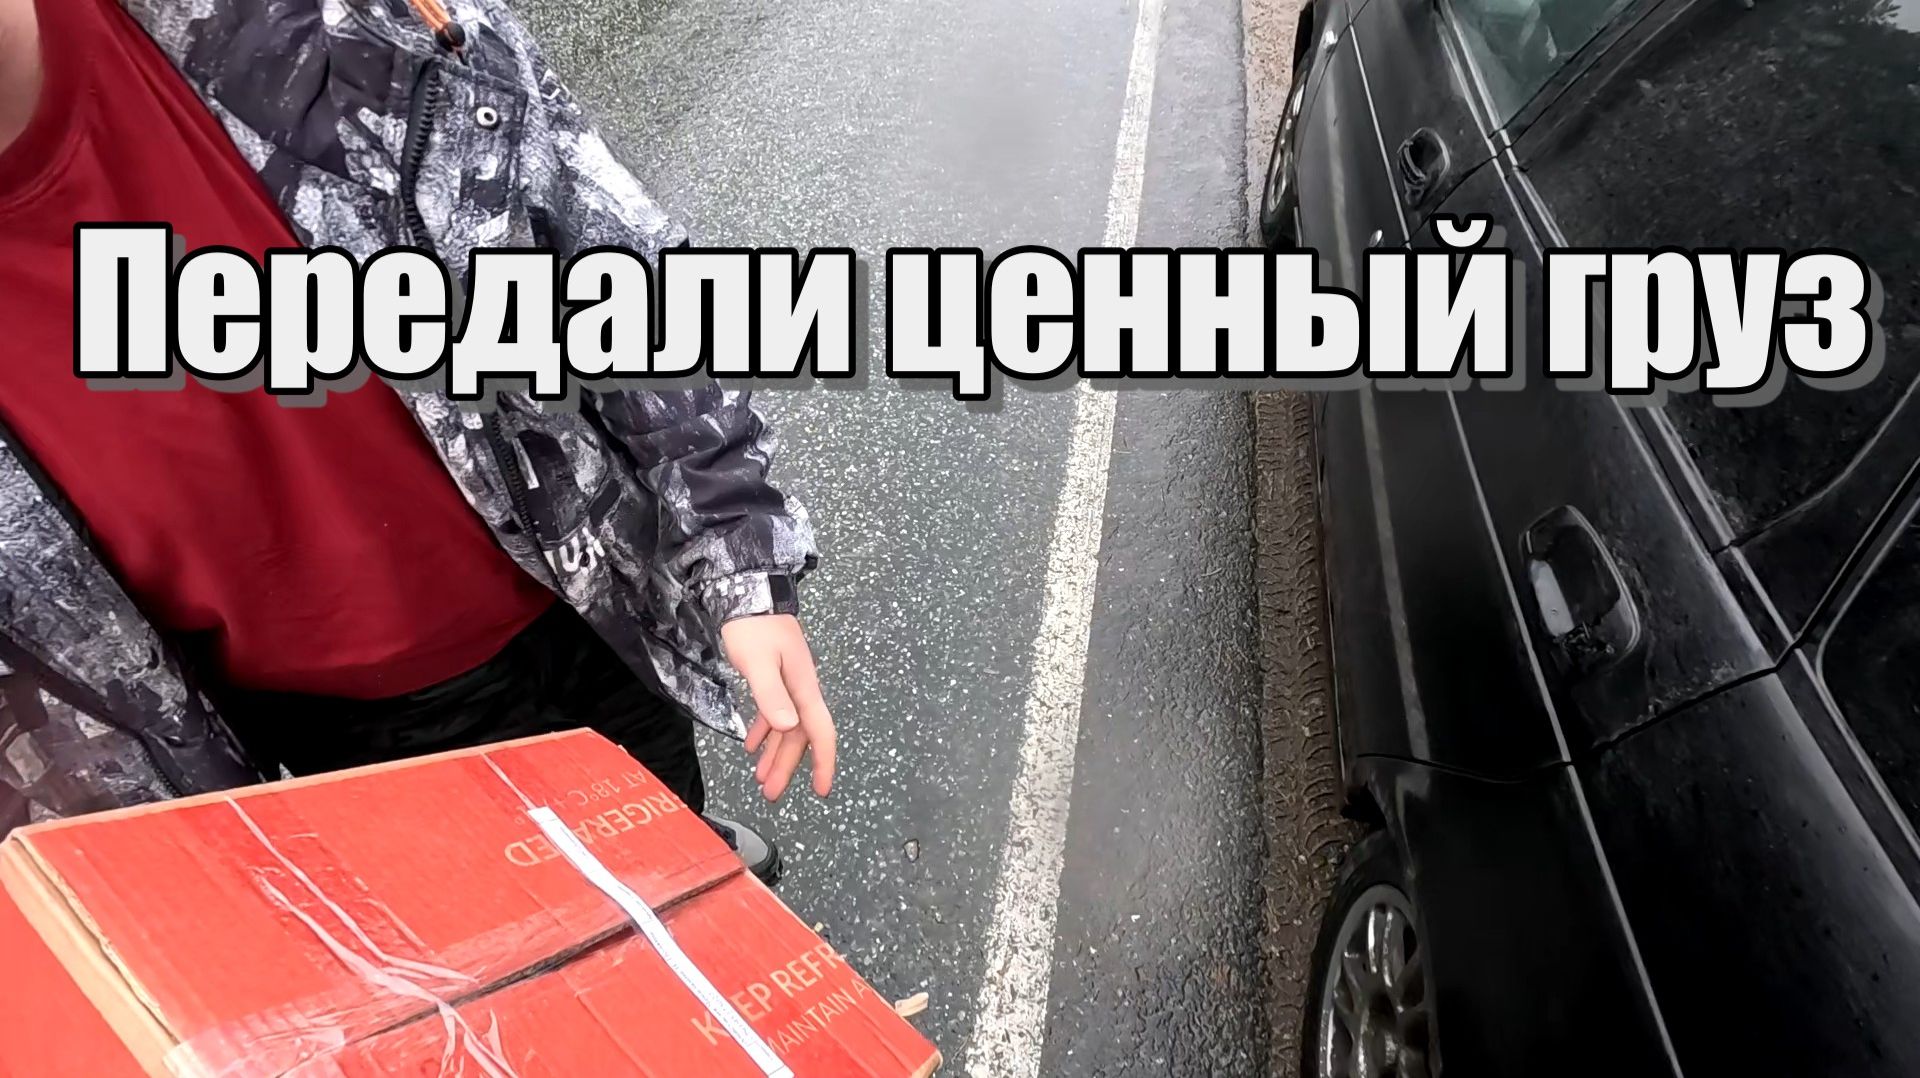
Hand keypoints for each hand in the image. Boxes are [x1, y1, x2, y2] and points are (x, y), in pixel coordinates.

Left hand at [721, 614, 836, 800]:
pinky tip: (752, 745)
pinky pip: (775, 712)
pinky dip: (765, 731)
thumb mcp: (758, 662)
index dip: (823, 762)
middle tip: (771, 794)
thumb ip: (771, 695)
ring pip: (787, 728)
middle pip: (799, 736)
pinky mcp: (774, 676)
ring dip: (775, 753)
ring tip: (760, 779)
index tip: (821, 789)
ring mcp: (789, 683)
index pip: (820, 732)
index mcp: (802, 688)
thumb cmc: (753, 627)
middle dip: (787, 767)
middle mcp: (800, 689)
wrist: (748, 592)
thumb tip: (788, 728)